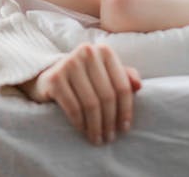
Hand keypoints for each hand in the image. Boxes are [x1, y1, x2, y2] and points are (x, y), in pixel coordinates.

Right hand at [18, 43, 141, 144]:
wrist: (49, 76)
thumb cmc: (85, 77)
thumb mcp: (106, 74)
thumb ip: (125, 77)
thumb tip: (139, 86)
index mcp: (104, 50)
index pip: (122, 86)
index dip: (126, 110)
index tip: (125, 129)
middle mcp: (87, 52)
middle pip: (107, 96)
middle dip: (110, 121)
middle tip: (110, 138)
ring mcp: (69, 63)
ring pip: (91, 103)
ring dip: (96, 126)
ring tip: (98, 139)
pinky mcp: (55, 78)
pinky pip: (72, 107)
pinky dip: (80, 122)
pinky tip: (83, 130)